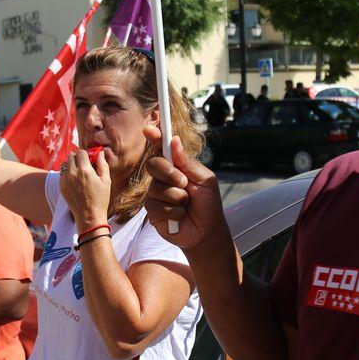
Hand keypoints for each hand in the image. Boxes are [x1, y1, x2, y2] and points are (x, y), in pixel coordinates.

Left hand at [59, 148, 110, 228]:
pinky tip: (75, 180)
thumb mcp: (106, 181)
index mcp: (85, 170)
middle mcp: (73, 173)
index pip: (81, 152)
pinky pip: (62, 173)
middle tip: (85, 165)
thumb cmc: (101, 199)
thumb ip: (103, 164)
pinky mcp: (61, 186)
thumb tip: (101, 153)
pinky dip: (67, 173)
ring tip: (79, 172)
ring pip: (64, 164)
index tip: (90, 160)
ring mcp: (65, 180)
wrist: (89, 216)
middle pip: (71, 156)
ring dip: (71, 164)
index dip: (86, 154)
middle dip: (78, 158)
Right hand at [142, 126, 226, 249]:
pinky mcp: (152, 211)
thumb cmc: (208, 204)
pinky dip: (174, 211)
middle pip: (153, 164)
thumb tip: (174, 140)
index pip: (161, 148)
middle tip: (184, 183)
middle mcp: (163, 178)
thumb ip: (188, 163)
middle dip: (170, 173)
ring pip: (157, 188)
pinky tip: (180, 216)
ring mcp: (156, 194)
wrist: (207, 231)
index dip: (154, 137)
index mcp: (176, 166)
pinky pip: (157, 206)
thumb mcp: (205, 180)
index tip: (150, 129)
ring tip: (187, 205)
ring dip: (177, 197)